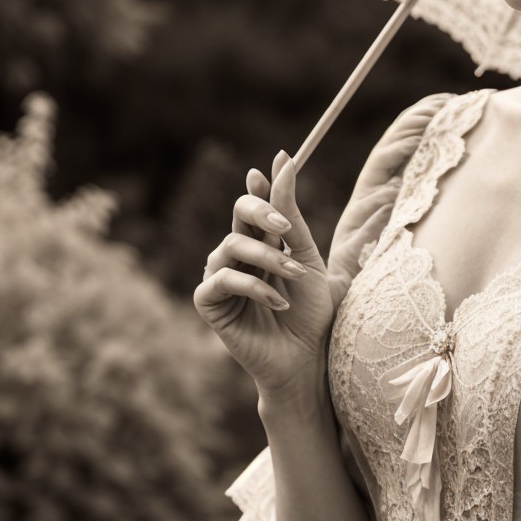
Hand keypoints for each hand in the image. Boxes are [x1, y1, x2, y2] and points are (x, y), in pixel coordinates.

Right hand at [193, 149, 335, 400]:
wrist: (307, 359)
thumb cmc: (311, 312)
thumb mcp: (307, 257)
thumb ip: (291, 214)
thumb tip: (282, 162)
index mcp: (262, 242)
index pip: (255, 205)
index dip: (262, 184)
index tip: (279, 161)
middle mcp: (238, 255)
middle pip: (238, 214)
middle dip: (261, 213)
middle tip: (285, 227)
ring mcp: (221, 277)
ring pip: (230, 245)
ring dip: (267, 259)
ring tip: (294, 277)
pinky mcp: (209, 303)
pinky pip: (221, 280)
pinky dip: (252, 287)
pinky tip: (277, 302)